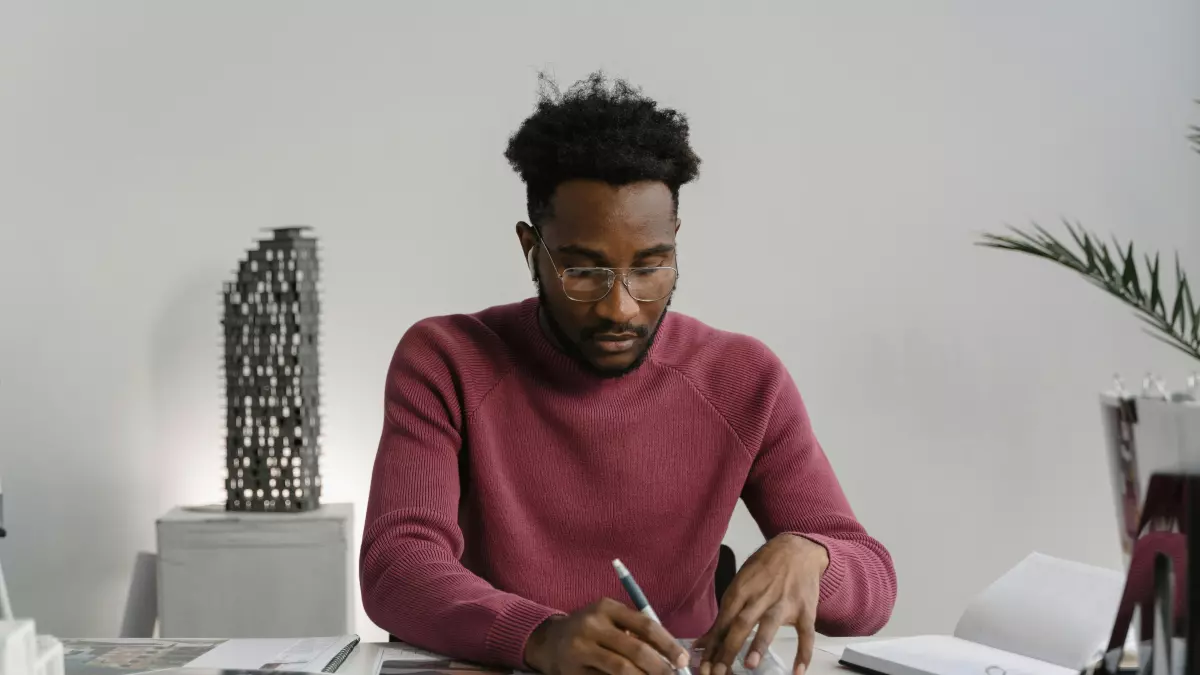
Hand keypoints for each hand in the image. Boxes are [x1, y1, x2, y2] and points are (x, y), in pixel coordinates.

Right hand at [524, 598, 691, 674]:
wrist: (548, 641)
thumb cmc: (590, 630)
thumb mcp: (609, 619)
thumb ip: (635, 632)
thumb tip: (672, 655)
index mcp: (606, 608)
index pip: (645, 625)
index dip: (668, 644)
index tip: (683, 659)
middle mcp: (592, 626)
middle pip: (635, 650)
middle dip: (660, 667)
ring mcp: (580, 650)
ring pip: (621, 670)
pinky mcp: (573, 672)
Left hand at [696, 535, 827, 674]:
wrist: (798, 549)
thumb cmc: (764, 568)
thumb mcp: (741, 584)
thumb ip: (724, 616)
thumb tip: (702, 643)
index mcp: (741, 590)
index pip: (723, 621)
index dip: (713, 644)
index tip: (703, 665)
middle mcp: (761, 597)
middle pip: (741, 623)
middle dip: (728, 649)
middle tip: (718, 671)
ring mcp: (784, 603)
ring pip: (769, 625)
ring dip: (758, 645)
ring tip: (750, 665)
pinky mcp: (805, 609)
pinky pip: (806, 634)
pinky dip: (804, 653)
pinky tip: (797, 671)